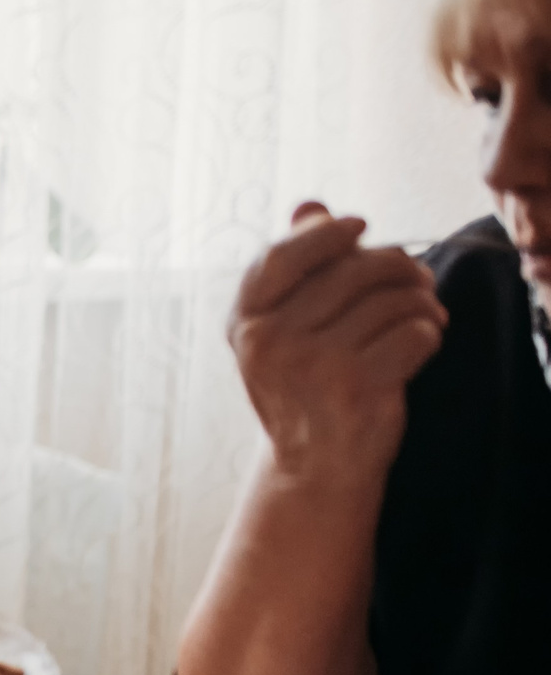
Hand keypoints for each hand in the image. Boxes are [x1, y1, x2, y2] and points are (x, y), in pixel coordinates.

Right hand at [230, 201, 445, 484]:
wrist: (314, 468)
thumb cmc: (302, 390)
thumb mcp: (281, 331)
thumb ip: (294, 270)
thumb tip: (309, 206)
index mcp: (245, 324)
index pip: (282, 256)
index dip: (325, 235)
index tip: (360, 228)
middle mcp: (270, 341)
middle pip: (350, 270)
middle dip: (396, 266)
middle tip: (416, 277)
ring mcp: (312, 365)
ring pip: (390, 299)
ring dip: (421, 301)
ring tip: (423, 312)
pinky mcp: (357, 386)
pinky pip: (413, 332)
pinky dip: (429, 332)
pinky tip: (422, 342)